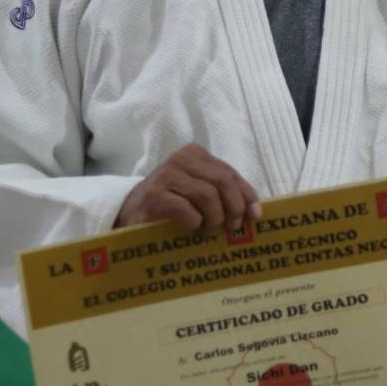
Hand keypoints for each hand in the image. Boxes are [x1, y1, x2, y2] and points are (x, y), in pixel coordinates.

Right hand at [115, 145, 261, 233]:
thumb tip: (255, 211)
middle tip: (231, 227)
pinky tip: (191, 229)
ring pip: (208, 196)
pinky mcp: (155, 196)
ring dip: (213, 219)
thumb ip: (223, 194)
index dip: (246, 195)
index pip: (230, 173)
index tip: (255, 216)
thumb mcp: (198, 193)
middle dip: (233, 208)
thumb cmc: (171, 205)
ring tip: (208, 231)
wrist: (131, 215)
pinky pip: (188, 211)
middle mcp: (180, 159)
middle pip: (223, 182)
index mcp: (194, 154)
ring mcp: (166, 175)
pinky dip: (195, 224)